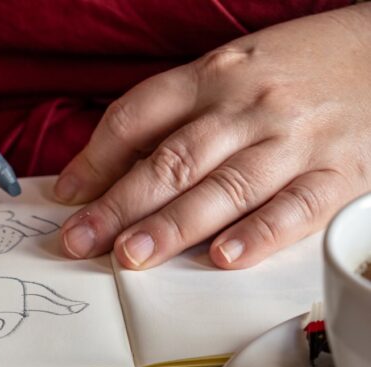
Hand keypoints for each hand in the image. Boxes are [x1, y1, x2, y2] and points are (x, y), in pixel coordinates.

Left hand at [55, 7, 370, 269]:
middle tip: (82, 241)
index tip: (68, 196)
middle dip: (119, 205)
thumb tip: (116, 167)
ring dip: (174, 226)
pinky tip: (225, 258)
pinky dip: (258, 234)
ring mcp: (293, 142)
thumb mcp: (237, 71)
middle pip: (173, 159)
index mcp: (217, 76)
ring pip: (224, 187)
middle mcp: (249, 107)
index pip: (141, 116)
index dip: (97, 158)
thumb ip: (182, 116)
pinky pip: (293, 209)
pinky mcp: (335, 175)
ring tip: (132, 257)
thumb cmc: (304, 70)